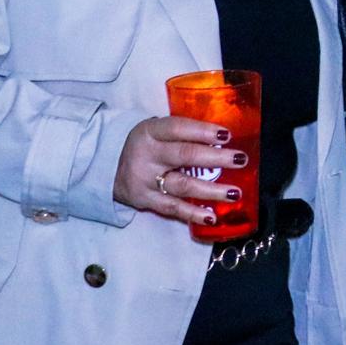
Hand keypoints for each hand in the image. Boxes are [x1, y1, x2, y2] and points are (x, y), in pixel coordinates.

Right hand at [112, 116, 245, 227]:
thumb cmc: (145, 145)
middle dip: (216, 158)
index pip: (178, 128)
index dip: (203, 131)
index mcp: (151, 132)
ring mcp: (145, 179)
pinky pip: (172, 208)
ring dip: (211, 190)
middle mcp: (147, 154)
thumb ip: (183, 134)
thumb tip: (225, 138)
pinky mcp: (144, 200)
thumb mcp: (156, 131)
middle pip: (185, 155)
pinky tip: (212, 216)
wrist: (105, 165)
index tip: (227, 135)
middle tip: (241, 159)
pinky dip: (193, 213)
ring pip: (182, 185)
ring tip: (234, 193)